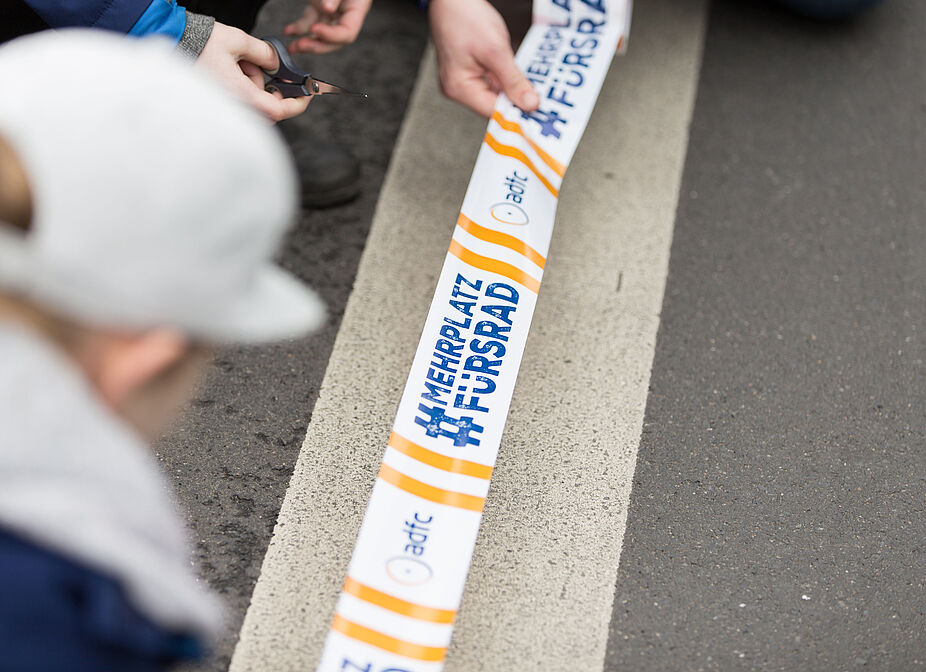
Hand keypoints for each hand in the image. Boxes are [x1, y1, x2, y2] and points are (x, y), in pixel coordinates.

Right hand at [197, 22, 310, 121]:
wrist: (172, 43)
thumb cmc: (200, 43)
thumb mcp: (239, 41)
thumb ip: (265, 54)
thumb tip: (277, 64)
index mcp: (240, 94)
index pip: (277, 110)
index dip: (296, 104)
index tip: (306, 95)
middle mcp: (233, 107)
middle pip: (267, 109)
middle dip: (270, 88)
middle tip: (263, 67)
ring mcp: (225, 108)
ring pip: (254, 103)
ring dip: (254, 84)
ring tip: (238, 62)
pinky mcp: (219, 104)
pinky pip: (241, 101)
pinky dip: (243, 85)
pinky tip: (231, 68)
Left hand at [284, 0, 372, 53]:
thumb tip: (328, 9)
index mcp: (356, 9)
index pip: (347, 32)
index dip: (331, 36)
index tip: (315, 30)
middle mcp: (344, 14)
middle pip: (334, 40)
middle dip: (317, 45)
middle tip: (301, 46)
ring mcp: (331, 12)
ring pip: (320, 34)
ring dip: (305, 42)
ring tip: (292, 47)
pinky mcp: (318, 8)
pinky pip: (309, 22)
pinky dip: (298, 28)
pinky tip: (289, 32)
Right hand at [429, 0, 539, 117]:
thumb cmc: (465, 18)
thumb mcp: (496, 51)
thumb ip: (514, 81)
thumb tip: (529, 105)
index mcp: (459, 88)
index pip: (494, 112)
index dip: (517, 111)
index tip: (540, 112)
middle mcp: (458, 89)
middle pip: (494, 104)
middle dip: (516, 98)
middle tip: (541, 94)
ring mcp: (462, 81)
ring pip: (495, 93)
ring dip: (512, 86)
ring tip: (528, 80)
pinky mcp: (469, 72)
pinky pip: (491, 82)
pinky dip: (505, 78)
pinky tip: (515, 71)